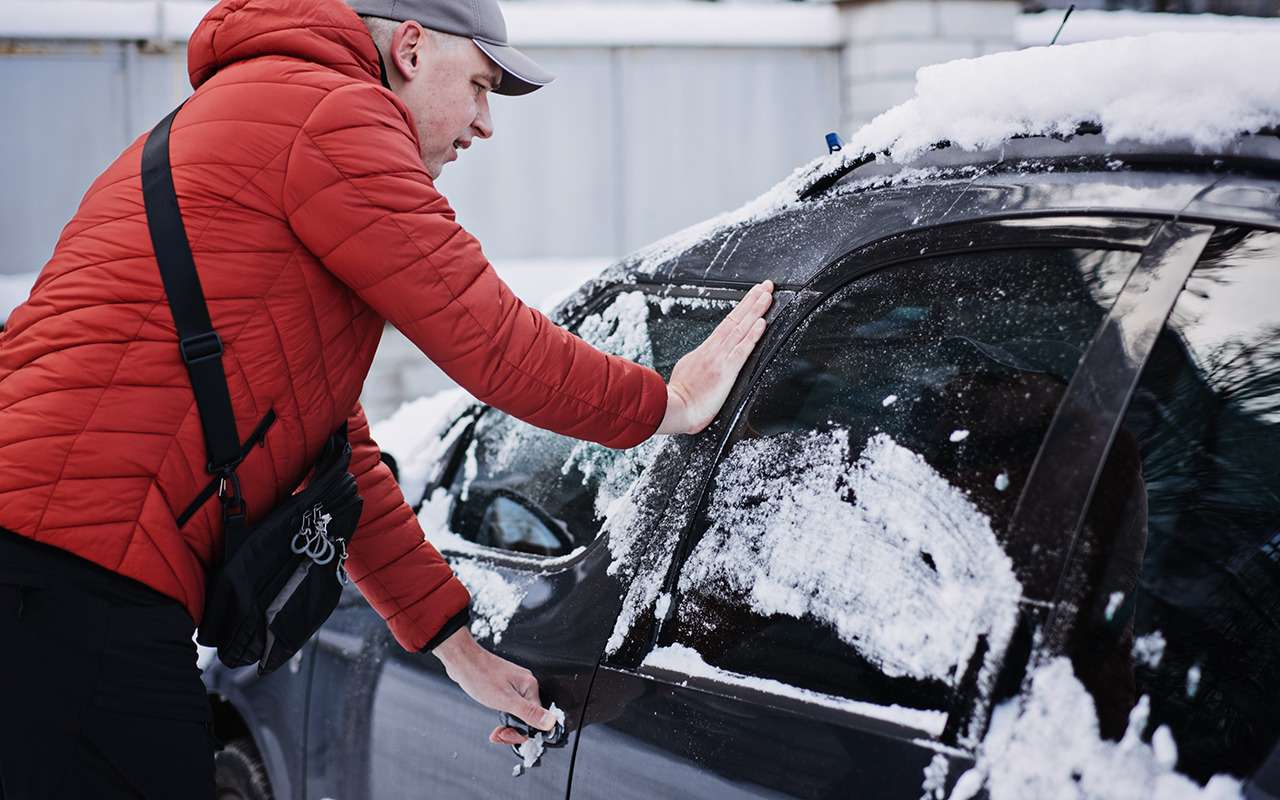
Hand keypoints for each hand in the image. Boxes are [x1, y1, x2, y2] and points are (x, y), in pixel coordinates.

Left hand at [432, 626, 554, 745]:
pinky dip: (502, 714)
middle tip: (499, 734)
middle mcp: (525, 685)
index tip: (507, 735)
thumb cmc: (480, 675)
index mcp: (530, 686)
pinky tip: (493, 714)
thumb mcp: (505, 700)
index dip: (521, 732)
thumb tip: (550, 722)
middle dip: (513, 730)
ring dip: (507, 724)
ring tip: (495, 731)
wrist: (461, 660)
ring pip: (518, 713)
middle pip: (528, 717)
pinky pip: (509, 706)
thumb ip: (529, 712)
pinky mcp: (504, 686)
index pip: (537, 718)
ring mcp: (514, 685)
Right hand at [658, 280, 773, 434]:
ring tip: (767, 296)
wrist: (674, 409)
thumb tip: (705, 361)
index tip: (752, 296)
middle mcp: (714, 350)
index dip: (741, 309)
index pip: (727, 324)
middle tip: (766, 286)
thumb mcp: (687, 372)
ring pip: (741, 329)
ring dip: (755, 310)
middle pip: (736, 319)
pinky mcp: (726, 371)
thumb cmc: (680, 399)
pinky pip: (742, 349)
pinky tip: (762, 323)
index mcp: (705, 351)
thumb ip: (699, 363)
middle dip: (752, 301)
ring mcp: (720, 359)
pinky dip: (752, 335)